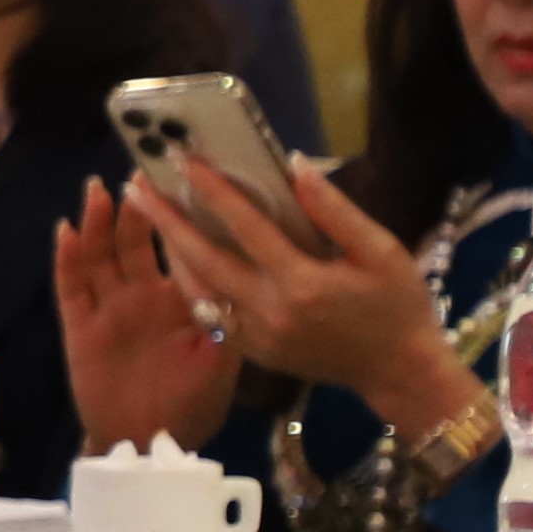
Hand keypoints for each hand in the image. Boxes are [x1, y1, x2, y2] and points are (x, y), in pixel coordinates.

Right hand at [50, 177, 242, 451]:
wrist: (152, 444)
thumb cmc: (195, 402)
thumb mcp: (225, 353)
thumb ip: (223, 309)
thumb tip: (227, 262)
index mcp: (182, 299)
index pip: (180, 245)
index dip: (180, 212)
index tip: (186, 176)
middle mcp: (143, 296)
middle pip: (136, 241)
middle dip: (137, 206)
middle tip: (140, 169)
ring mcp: (110, 309)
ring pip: (101, 254)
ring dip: (99, 222)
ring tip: (101, 190)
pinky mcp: (81, 327)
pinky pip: (72, 286)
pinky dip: (68, 258)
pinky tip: (66, 230)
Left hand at [131, 153, 470, 421]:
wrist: (397, 371)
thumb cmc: (397, 304)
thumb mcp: (381, 251)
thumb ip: (335, 211)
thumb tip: (296, 165)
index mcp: (301, 284)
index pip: (245, 227)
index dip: (213, 190)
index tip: (185, 160)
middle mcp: (269, 312)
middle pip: (202, 259)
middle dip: (165, 221)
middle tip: (134, 186)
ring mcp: (255, 337)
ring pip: (197, 290)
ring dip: (168, 251)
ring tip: (147, 214)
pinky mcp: (251, 353)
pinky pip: (208, 314)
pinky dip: (190, 282)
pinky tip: (178, 257)